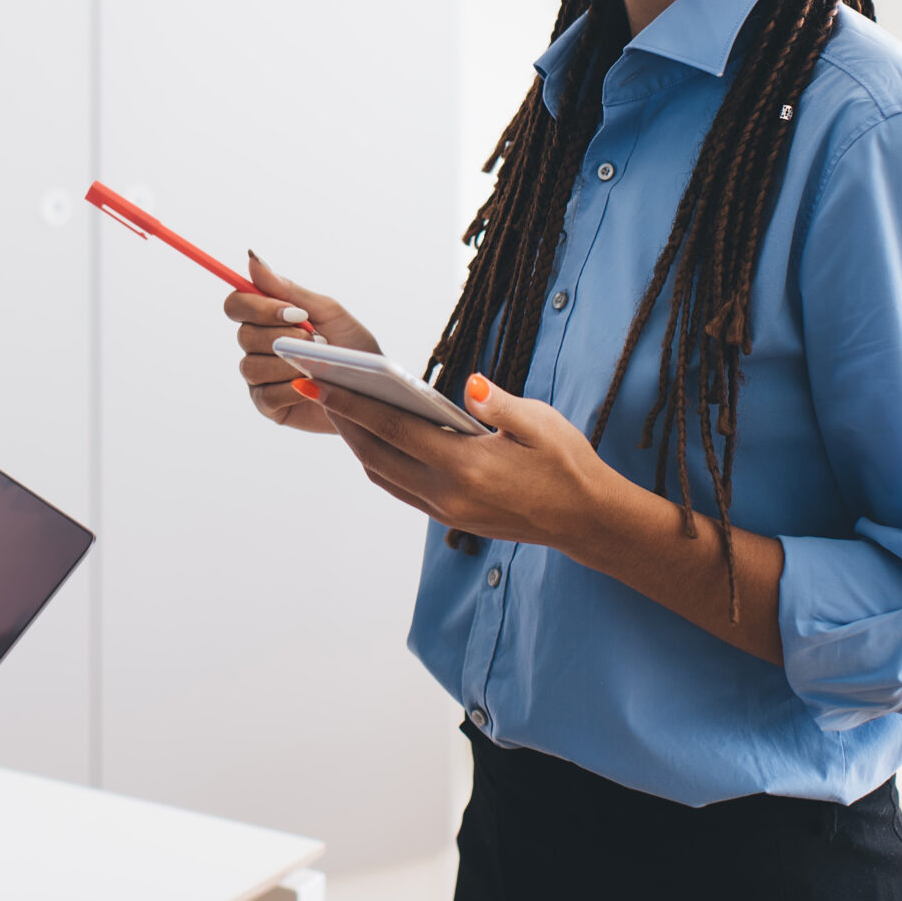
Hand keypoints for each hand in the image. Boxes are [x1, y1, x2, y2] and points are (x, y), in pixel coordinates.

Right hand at [223, 254, 379, 432]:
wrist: (376, 390)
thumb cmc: (353, 347)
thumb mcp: (328, 312)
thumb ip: (289, 289)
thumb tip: (253, 258)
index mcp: (267, 319)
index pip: (237, 303)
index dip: (257, 306)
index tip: (294, 312)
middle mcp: (257, 346)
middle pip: (244, 334)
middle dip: (282, 336)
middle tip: (315, 340)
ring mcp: (260, 377)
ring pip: (251, 365)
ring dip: (286, 363)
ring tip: (317, 364)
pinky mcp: (268, 405)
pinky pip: (266, 394)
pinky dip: (290, 387)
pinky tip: (310, 385)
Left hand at [308, 371, 617, 546]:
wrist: (587, 520)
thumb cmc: (567, 463)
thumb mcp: (541, 423)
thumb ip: (500, 404)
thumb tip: (468, 384)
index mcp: (467, 467)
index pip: (394, 430)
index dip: (352, 404)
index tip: (319, 381)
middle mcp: (448, 495)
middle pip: (376, 455)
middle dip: (342, 420)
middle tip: (314, 384)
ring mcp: (446, 511)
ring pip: (383, 475)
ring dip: (357, 442)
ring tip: (338, 406)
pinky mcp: (450, 518)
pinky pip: (400, 488)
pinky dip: (380, 461)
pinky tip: (374, 436)